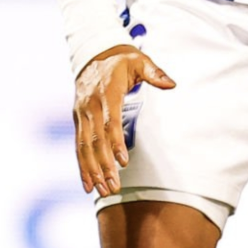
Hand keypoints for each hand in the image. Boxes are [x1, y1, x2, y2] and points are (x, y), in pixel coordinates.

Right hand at [73, 44, 174, 196]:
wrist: (92, 56)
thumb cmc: (120, 61)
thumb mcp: (139, 60)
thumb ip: (154, 73)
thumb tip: (170, 84)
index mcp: (107, 94)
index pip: (110, 122)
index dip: (115, 143)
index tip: (123, 163)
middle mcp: (90, 107)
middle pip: (95, 141)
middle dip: (103, 166)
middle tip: (113, 187)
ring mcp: (81, 116)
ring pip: (84, 147)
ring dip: (92, 171)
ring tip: (101, 190)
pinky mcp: (77, 122)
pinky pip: (78, 147)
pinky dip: (82, 166)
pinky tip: (87, 184)